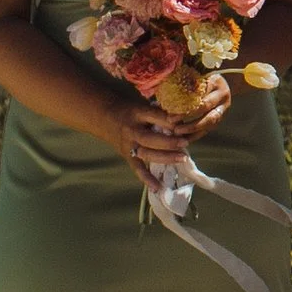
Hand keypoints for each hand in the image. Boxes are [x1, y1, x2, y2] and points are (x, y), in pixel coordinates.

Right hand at [106, 75, 227, 173]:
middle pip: (150, 138)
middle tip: (185, 143)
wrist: (106, 116)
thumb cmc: (132, 109)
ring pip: (146, 153)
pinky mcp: (127, 155)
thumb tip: (185, 116)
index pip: (155, 116)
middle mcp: (132, 130)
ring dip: (165, 157)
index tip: (185, 123)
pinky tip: (158, 187)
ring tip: (182, 158)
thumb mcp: (144, 104)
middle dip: (168, 142)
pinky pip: (137, 168)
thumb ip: (161, 111)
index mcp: (138, 113)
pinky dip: (147, 179)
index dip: (170, 120)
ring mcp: (129, 144)